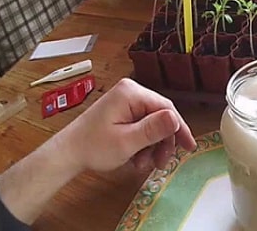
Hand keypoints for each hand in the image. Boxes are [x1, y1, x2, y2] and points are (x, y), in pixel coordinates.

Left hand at [60, 78, 196, 172]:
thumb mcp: (127, 142)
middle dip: (162, 141)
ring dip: (153, 145)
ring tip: (145, 164)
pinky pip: (142, 125)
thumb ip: (153, 129)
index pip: (167, 108)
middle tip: (161, 163)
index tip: (188, 147)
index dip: (179, 129)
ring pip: (153, 123)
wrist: (67, 154)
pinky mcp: (122, 111)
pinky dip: (143, 142)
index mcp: (132, 93)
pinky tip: (137, 157)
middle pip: (160, 116)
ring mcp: (126, 101)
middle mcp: (131, 92)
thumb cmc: (93, 147)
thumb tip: (175, 118)